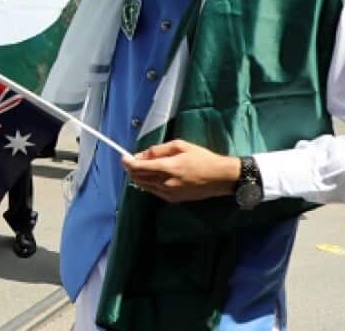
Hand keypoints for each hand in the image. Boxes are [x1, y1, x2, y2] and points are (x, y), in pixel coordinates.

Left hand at [122, 139, 240, 202]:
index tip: (124, 157)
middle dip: (132, 169)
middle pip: (138, 178)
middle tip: (132, 160)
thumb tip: (141, 155)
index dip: (128, 162)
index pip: (139, 167)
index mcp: (168, 168)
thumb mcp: (180, 146)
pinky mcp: (173, 199)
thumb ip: (158, 150)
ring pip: (144, 186)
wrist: (221, 178)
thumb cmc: (202, 158)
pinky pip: (153, 191)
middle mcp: (166, 183)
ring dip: (139, 176)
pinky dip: (149, 183)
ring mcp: (169, 193)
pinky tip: (155, 176)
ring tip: (144, 167)